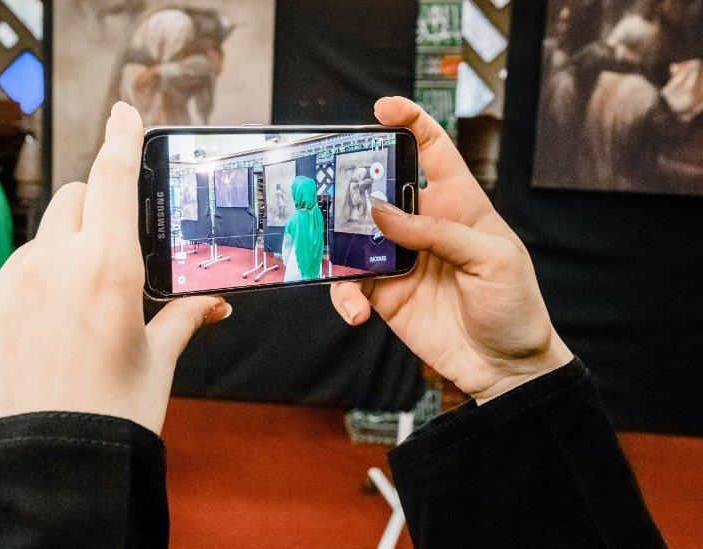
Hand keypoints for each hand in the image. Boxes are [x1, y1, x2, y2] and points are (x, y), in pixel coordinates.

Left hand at [0, 102, 231, 434]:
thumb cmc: (112, 419)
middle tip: (103, 258)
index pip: (113, 179)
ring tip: (63, 331)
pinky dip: (14, 308)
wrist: (45, 476)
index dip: (121, 138)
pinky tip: (25, 354)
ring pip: (31, 252)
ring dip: (51, 270)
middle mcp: (47, 264)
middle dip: (90, 215)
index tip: (123, 112)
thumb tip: (212, 302)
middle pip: (70, 203)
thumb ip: (180, 318)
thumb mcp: (156, 364)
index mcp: (106, 268)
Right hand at [331, 97, 572, 403]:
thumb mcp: (492, 260)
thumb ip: (438, 233)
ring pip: (353, 236)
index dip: (410, 122)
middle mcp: (422, 225)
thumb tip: (382, 213)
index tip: (383, 109)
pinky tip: (357, 312)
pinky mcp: (383, 294)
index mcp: (458, 204)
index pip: (434, 151)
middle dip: (350, 183)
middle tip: (329, 189)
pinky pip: (350, 285)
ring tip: (335, 262)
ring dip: (335, 245)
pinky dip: (345, 296)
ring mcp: (399, 259)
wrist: (504, 367)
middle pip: (378, 188)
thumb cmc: (514, 305)